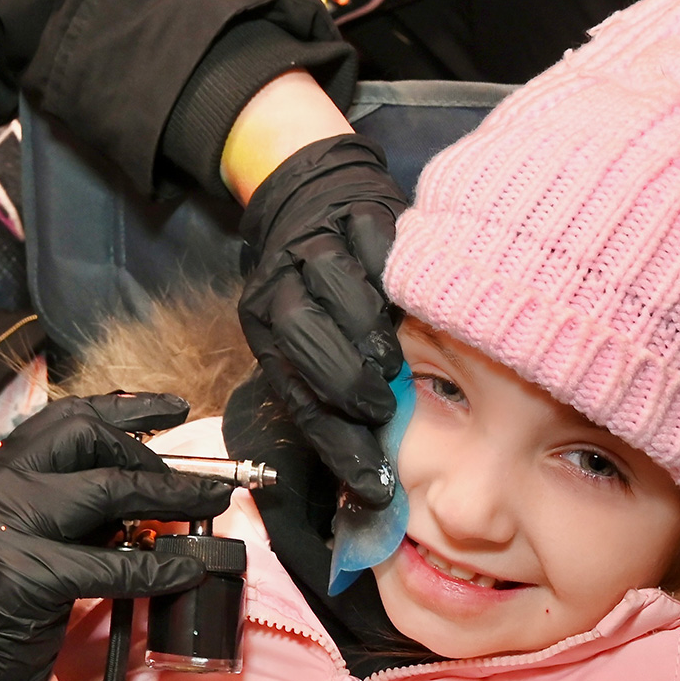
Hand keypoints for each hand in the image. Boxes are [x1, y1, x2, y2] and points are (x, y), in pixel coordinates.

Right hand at [0, 393, 231, 680]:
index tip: (173, 409)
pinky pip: (112, 565)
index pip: (63, 416)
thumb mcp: (30, 540)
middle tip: (189, 483)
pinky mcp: (26, 579)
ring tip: (210, 505)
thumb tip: (150, 486)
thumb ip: (74, 507)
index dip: (124, 407)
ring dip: (170, 494)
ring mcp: (5, 530)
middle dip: (148, 454)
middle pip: (85, 436)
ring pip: (106, 489)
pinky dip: (158, 569)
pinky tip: (186, 572)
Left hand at [237, 133, 405, 505]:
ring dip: (365, 332)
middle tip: (379, 411)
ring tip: (393, 364)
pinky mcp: (356, 215)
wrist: (313, 196)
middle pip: (300, 335)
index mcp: (265, 326)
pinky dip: (394, 278)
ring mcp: (317, 245)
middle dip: (340, 382)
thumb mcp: (311, 341)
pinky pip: (376, 247)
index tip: (372, 484)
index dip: (333, 443)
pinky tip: (414, 306)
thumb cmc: (321, 292)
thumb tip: (370, 478)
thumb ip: (333, 395)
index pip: (294, 393)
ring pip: (333, 288)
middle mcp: (281, 286)